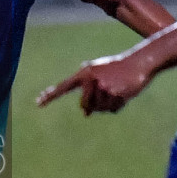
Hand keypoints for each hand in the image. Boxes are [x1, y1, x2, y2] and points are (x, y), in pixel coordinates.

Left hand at [37, 52, 155, 115]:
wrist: (138, 63)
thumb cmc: (116, 70)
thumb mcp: (100, 76)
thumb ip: (89, 92)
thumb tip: (85, 114)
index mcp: (85, 73)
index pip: (65, 86)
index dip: (51, 95)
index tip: (38, 103)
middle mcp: (92, 79)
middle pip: (84, 105)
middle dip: (92, 106)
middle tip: (105, 94)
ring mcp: (103, 87)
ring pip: (99, 109)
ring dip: (108, 105)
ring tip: (116, 90)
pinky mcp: (115, 94)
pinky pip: (112, 109)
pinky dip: (118, 105)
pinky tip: (124, 94)